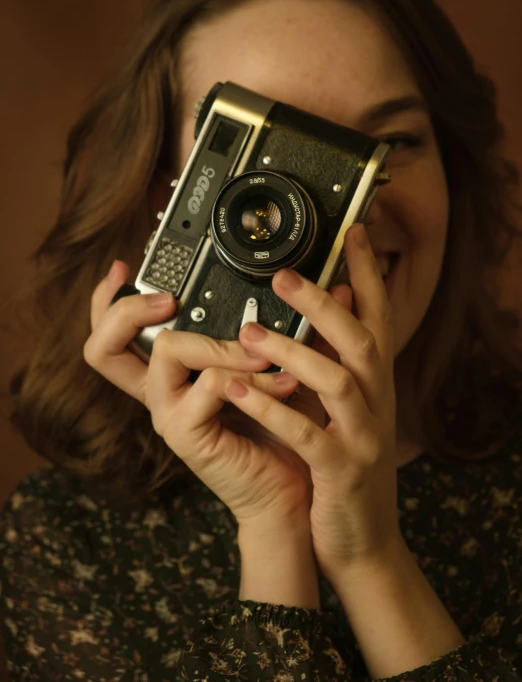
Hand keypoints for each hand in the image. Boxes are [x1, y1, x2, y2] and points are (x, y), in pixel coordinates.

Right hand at [84, 261, 314, 529]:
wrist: (295, 484)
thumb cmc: (281, 424)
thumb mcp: (266, 364)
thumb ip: (264, 329)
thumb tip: (289, 277)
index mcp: (171, 373)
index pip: (115, 335)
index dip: (106, 301)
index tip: (122, 267)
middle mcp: (160, 391)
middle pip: (103, 345)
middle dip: (129, 310)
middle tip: (169, 300)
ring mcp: (169, 413)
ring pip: (166, 350)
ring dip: (222, 344)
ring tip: (263, 358)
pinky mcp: (187, 435)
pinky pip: (209, 386)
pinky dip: (251, 380)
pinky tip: (283, 386)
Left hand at [223, 223, 400, 584]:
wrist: (359, 538)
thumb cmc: (341, 463)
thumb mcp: (344, 406)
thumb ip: (337, 355)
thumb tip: (336, 298)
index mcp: (375, 383)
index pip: (380, 316)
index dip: (369, 273)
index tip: (353, 233)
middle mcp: (377, 403)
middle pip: (362, 339)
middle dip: (322, 304)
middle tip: (282, 274)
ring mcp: (363, 437)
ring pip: (338, 382)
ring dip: (293, 353)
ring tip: (248, 334)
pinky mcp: (340, 472)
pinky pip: (307, 435)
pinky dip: (271, 409)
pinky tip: (235, 391)